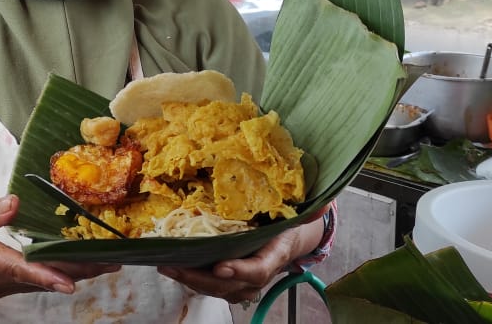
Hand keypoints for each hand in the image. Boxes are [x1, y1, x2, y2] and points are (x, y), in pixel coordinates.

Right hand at [0, 195, 119, 298]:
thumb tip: (15, 204)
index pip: (18, 267)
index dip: (46, 274)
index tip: (71, 280)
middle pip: (39, 278)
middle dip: (76, 270)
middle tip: (111, 261)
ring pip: (40, 282)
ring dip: (73, 273)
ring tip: (106, 262)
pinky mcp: (0, 286)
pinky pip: (33, 282)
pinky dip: (57, 274)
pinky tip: (78, 265)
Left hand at [158, 218, 324, 303]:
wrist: (292, 239)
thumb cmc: (290, 223)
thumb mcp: (301, 214)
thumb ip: (313, 209)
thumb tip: (325, 203)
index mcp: (276, 255)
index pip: (259, 270)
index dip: (240, 271)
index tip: (221, 267)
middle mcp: (259, 273)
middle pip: (229, 284)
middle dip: (200, 278)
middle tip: (175, 266)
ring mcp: (244, 281)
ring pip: (216, 288)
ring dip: (190, 279)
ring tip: (166, 265)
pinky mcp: (231, 281)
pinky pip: (210, 285)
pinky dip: (191, 278)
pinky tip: (172, 266)